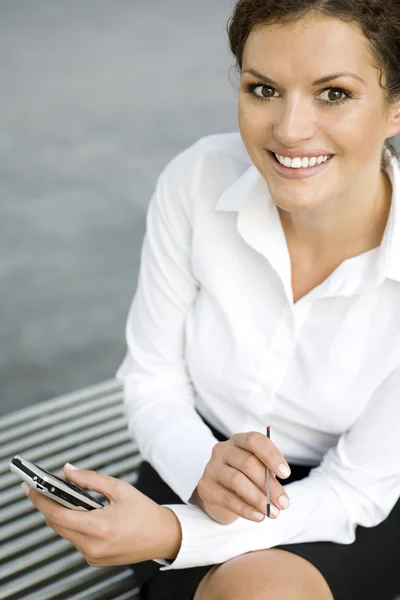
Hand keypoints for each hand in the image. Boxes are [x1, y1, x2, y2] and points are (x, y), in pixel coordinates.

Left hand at [22, 464, 181, 565]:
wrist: (163, 536)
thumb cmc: (145, 512)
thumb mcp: (119, 488)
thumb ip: (90, 479)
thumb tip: (68, 471)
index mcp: (100, 527)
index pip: (58, 515)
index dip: (41, 500)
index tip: (31, 488)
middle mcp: (93, 546)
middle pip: (57, 525)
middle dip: (49, 505)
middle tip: (45, 489)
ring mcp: (93, 556)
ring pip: (65, 533)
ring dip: (63, 516)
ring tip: (71, 500)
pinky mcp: (94, 560)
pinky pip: (76, 540)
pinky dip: (75, 526)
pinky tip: (85, 514)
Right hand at [193, 432, 290, 524]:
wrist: (219, 494)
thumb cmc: (245, 478)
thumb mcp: (258, 471)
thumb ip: (267, 475)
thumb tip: (278, 493)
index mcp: (239, 440)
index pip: (255, 441)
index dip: (271, 456)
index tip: (286, 474)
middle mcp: (223, 449)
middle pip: (247, 463)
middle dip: (269, 485)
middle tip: (284, 503)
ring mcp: (211, 467)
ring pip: (237, 480)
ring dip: (258, 499)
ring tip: (273, 513)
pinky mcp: (205, 486)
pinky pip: (226, 498)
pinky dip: (245, 509)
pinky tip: (258, 516)